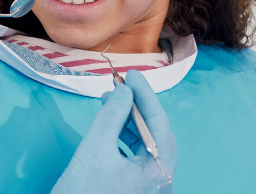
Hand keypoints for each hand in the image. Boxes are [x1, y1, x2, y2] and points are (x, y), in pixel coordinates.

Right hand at [52, 70, 176, 193]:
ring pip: (146, 144)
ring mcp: (150, 188)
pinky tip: (110, 125)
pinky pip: (137, 157)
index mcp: (159, 171)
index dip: (145, 94)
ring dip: (128, 121)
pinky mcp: (138, 191)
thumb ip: (111, 115)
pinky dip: (124, 138)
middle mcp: (162, 180)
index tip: (132, 74)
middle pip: (155, 133)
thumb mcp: (94, 149)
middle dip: (136, 107)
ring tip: (109, 103)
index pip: (158, 123)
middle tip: (120, 85)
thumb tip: (124, 91)